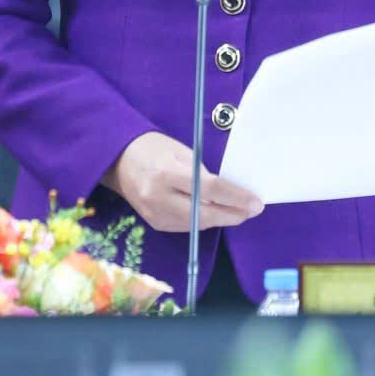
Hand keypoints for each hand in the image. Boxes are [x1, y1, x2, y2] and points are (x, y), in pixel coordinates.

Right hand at [101, 131, 263, 233]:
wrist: (119, 160)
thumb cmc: (153, 148)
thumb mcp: (181, 151)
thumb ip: (202, 172)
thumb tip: (228, 192)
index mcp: (167, 173)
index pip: (209, 189)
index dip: (235, 198)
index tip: (255, 202)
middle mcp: (159, 197)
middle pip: (204, 213)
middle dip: (233, 214)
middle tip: (252, 210)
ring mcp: (155, 214)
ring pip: (197, 225)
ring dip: (221, 220)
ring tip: (238, 212)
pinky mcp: (155, 223)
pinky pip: (186, 227)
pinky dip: (203, 222)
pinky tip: (215, 215)